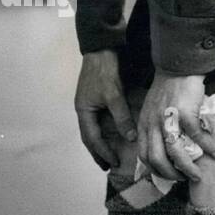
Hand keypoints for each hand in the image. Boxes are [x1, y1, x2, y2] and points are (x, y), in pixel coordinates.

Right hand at [74, 50, 136, 170]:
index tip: (114, 163)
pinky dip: (103, 131)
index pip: (92, 139)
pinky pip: (98, 121)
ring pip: (92, 129)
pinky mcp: (96, 98)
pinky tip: (111, 135)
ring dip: (99, 143)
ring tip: (108, 155)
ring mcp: (88, 103)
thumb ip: (121, 117)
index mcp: (84, 111)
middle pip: (89, 137)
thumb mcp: (114, 95)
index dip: (103, 152)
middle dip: (97, 152)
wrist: (101, 48)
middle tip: (106, 166)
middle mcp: (84, 109)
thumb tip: (130, 138)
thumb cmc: (104, 70)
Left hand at [137, 72, 214, 183]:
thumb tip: (163, 147)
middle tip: (184, 180)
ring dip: (188, 168)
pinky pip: (196, 136)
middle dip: (171, 175)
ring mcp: (167, 119)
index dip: (156, 170)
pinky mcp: (184, 112)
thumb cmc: (167, 88)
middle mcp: (152, 124)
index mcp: (144, 125)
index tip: (169, 175)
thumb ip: (153, 127)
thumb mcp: (152, 110)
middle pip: (157, 159)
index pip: (144, 155)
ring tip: (198, 175)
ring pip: (175, 152)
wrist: (177, 66)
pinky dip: (207, 147)